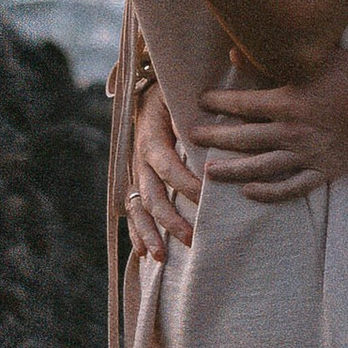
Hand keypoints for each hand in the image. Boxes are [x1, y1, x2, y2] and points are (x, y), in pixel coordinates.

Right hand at [125, 77, 203, 261]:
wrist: (149, 91)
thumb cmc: (173, 94)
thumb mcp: (180, 96)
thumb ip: (194, 113)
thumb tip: (216, 129)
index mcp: (151, 137)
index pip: (168, 166)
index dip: (186, 184)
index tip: (208, 198)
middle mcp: (139, 159)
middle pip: (152, 195)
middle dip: (171, 220)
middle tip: (193, 239)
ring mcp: (135, 173)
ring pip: (138, 208)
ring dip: (150, 233)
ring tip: (162, 257)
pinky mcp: (136, 181)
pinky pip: (132, 210)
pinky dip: (136, 233)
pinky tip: (144, 254)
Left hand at [196, 45, 347, 199]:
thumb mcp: (313, 57)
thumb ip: (270, 56)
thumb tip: (232, 51)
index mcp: (287, 101)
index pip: (241, 104)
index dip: (218, 102)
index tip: (201, 102)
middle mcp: (292, 131)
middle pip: (243, 138)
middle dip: (215, 137)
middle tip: (193, 137)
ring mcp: (308, 154)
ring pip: (261, 167)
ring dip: (232, 170)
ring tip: (210, 171)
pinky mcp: (324, 171)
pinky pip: (291, 187)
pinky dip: (269, 193)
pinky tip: (249, 192)